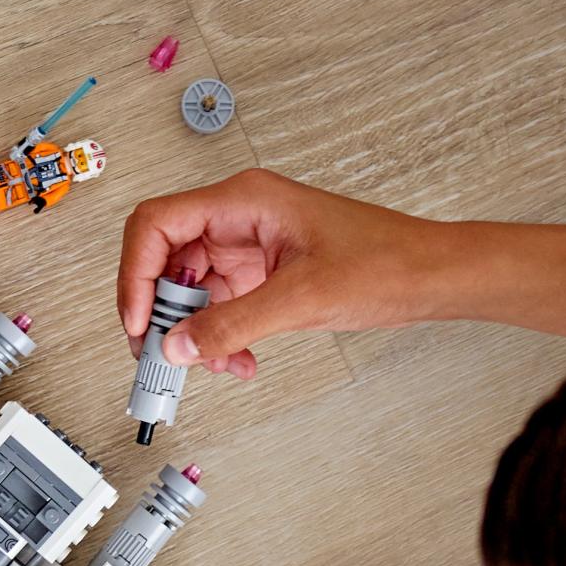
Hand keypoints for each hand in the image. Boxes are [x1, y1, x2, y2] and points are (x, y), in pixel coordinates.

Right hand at [117, 169, 452, 380]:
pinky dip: (221, 337)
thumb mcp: (302, 299)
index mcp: (244, 200)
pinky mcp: (264, 275)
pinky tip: (240, 361)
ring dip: (195, 332)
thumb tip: (178, 346)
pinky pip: (222, 307)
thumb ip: (233, 324)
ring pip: (192, 290)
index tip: (139, 321)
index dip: (136, 274)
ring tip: (215, 365)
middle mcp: (240, 218)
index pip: (157, 224)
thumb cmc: (385, 262)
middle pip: (166, 259)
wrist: (429, 277)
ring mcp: (251, 248)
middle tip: (162, 354)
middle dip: (161, 311)